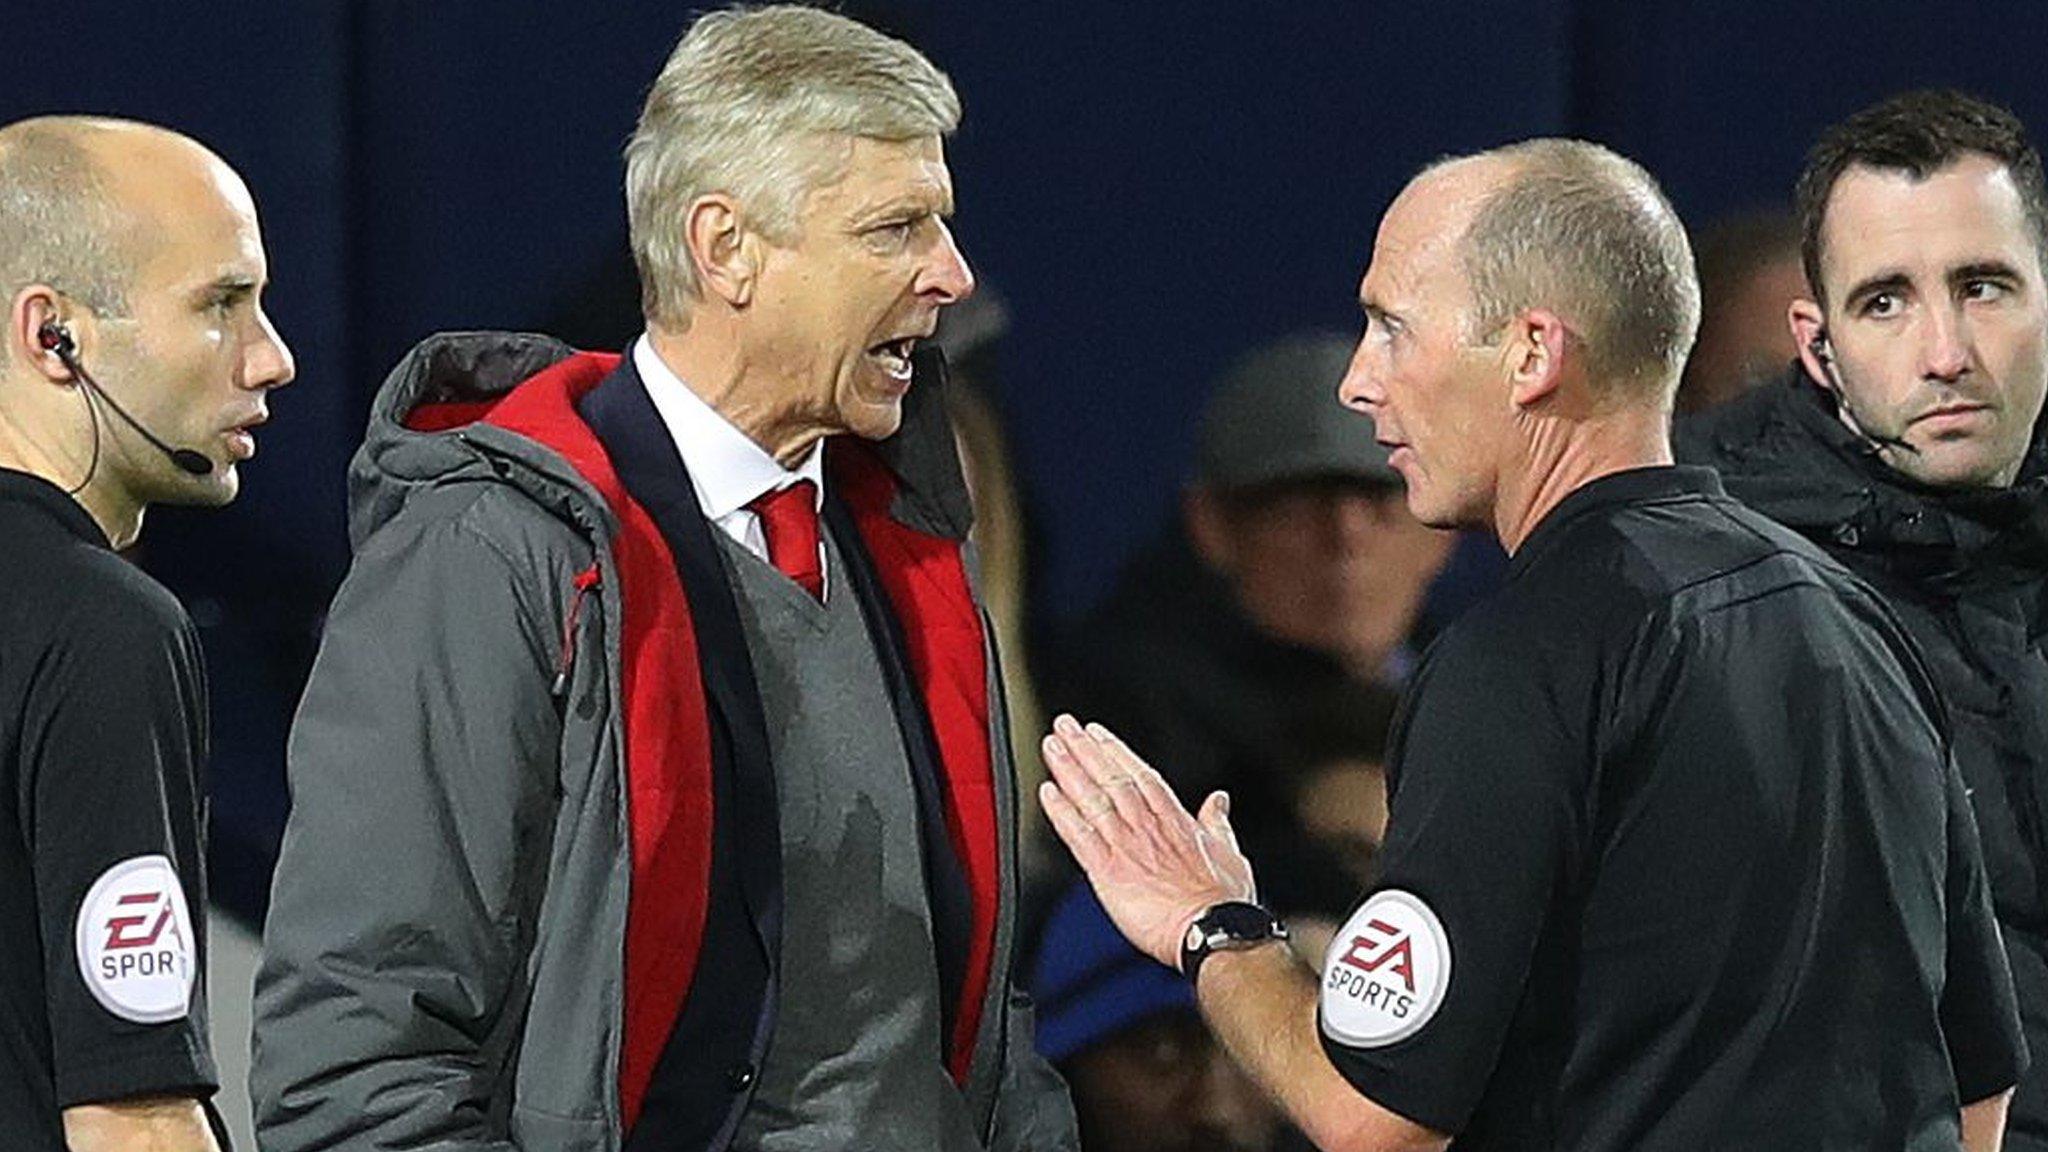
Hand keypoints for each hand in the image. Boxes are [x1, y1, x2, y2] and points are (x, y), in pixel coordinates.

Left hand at [1037, 714, 1255, 969]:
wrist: (1213, 929)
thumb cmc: (1224, 901)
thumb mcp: (1231, 852)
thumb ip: (1217, 822)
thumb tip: (1219, 800)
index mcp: (1174, 819)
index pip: (1139, 774)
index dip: (1115, 751)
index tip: (1096, 733)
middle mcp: (1146, 826)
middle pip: (1110, 777)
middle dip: (1085, 749)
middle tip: (1063, 725)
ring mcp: (1125, 845)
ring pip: (1092, 798)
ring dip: (1069, 770)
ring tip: (1051, 746)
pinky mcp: (1108, 870)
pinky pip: (1079, 835)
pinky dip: (1062, 813)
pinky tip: (1047, 793)